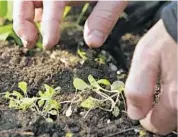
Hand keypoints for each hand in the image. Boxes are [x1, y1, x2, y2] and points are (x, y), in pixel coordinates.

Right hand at [13, 1, 126, 48]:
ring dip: (23, 18)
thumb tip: (93, 43)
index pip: (52, 1)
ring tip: (29, 39)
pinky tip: (36, 23)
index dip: (48, 24)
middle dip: (23, 21)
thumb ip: (104, 16)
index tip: (49, 44)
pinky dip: (31, 11)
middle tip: (30, 44)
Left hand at [125, 19, 176, 134]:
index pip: (158, 125)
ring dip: (174, 104)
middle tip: (158, 93)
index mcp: (176, 98)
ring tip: (170, 83)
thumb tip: (135, 114)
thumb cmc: (170, 36)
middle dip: (163, 113)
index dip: (148, 119)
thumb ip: (138, 89)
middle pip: (174, 123)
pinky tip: (175, 79)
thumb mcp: (145, 58)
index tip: (145, 111)